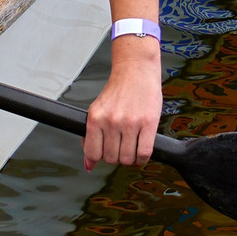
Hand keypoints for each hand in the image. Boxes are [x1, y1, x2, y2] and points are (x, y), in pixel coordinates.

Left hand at [83, 38, 162, 167]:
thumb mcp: (98, 110)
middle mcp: (111, 121)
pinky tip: (141, 152)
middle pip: (112, 158)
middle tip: (121, 147)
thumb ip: (92, 136)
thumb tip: (89, 164)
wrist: (136, 70)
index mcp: (95, 118)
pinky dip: (142, 158)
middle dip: (117, 156)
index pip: (93, 153)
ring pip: (128, 158)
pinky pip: (144, 153)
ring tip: (132, 147)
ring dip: (130, 158)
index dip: (99, 158)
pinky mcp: (148, 123)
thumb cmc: (118, 91)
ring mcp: (130, 122)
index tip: (105, 153)